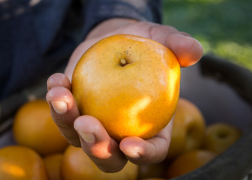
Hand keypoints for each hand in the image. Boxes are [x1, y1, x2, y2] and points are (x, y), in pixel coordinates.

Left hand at [46, 18, 202, 171]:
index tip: (131, 145)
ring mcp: (95, 124)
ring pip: (78, 138)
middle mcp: (121, 132)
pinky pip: (61, 113)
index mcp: (150, 127)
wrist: (116, 39)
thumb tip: (194, 51)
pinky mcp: (74, 111)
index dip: (143, 154)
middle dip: (97, 149)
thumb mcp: (162, 40)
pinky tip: (57, 81)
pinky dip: (57, 101)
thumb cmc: (144, 45)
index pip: (152, 151)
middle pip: (110, 157)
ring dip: (66, 122)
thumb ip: (178, 45)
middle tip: (88, 124)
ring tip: (61, 96)